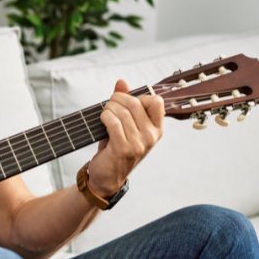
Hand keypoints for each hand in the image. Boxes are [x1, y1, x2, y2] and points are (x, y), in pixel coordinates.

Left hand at [86, 79, 163, 197]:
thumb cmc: (117, 148)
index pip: (156, 102)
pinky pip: (113, 122)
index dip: (139, 96)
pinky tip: (102, 120)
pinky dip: (105, 116)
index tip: (126, 102)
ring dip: (108, 108)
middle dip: (117, 99)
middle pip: (135, 103)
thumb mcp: (126, 125)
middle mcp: (151, 136)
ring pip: (122, 112)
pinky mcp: (123, 148)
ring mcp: (139, 144)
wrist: (107, 176)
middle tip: (109, 104)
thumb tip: (122, 82)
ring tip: (104, 113)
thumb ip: (125, 102)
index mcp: (157, 129)